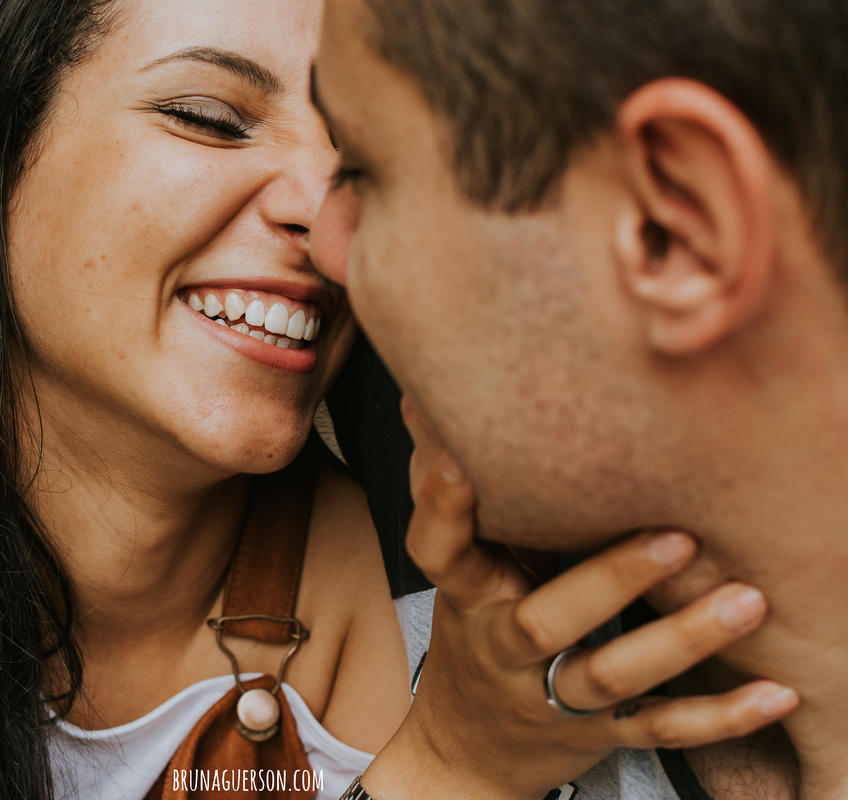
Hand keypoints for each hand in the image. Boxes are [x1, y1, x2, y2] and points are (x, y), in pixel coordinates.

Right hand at [358, 399, 798, 799]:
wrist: (468, 748)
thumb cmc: (475, 629)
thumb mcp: (460, 569)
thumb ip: (456, 495)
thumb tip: (420, 399)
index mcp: (469, 596)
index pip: (440, 554)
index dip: (442, 511)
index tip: (460, 463)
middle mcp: (504, 646)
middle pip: (545, 621)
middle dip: (608, 580)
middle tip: (677, 537)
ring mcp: (552, 695)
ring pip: (610, 675)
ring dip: (680, 641)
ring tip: (745, 602)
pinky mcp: (599, 734)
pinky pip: (659, 730)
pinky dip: (718, 718)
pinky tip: (773, 697)